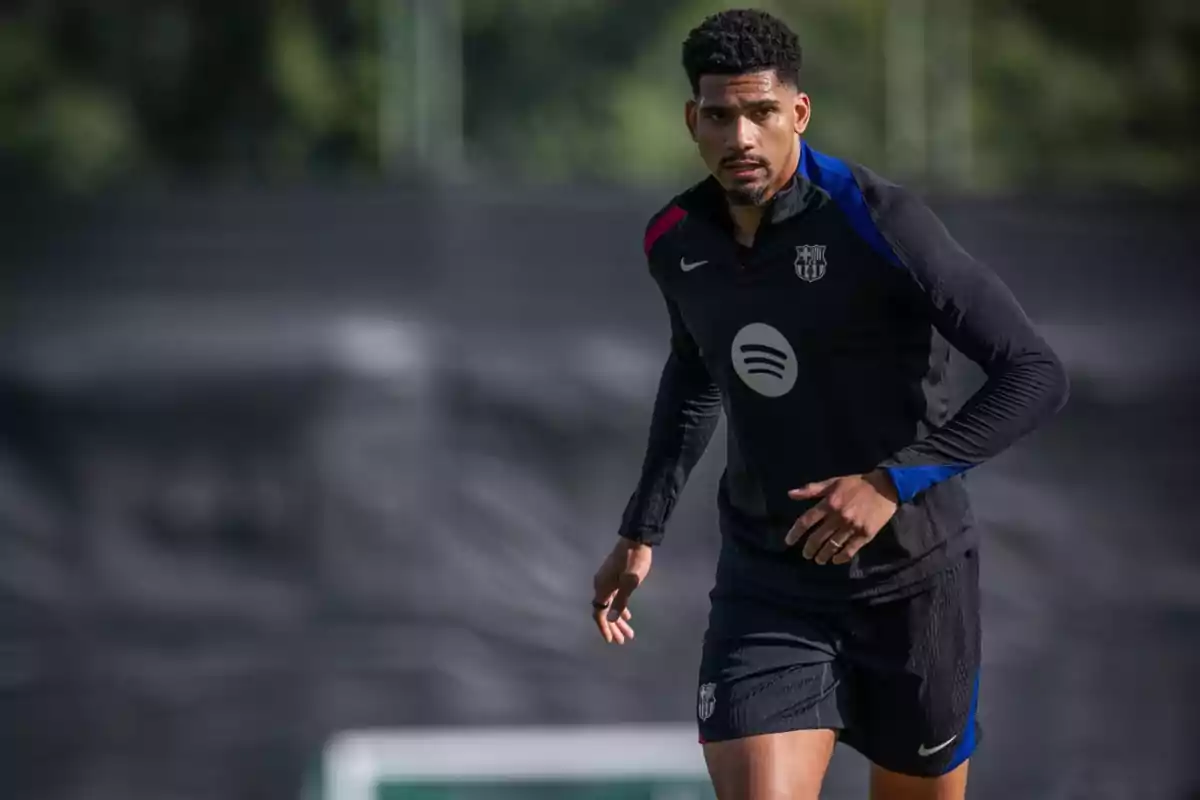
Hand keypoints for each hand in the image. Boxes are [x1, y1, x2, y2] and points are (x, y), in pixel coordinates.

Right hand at [591, 537, 651, 644]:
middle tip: (624, 640)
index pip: (599, 613)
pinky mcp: (613, 576)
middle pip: (605, 611)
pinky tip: (627, 614)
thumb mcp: (630, 583)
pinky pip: (613, 597)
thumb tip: (610, 619)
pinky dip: (619, 607)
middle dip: (614, 627)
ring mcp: (606, 580)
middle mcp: (600, 585)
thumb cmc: (634, 561)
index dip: (604, 628)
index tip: (611, 641)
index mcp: (602, 587)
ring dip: (618, 619)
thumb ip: (620, 602)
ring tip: (629, 632)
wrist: (635, 539)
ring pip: (610, 605)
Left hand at [784, 470, 899, 564]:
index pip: (806, 521)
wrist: (886, 487)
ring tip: (819, 560)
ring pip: (832, 546)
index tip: (789, 542)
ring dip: (823, 555)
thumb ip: (811, 489)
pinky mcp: (865, 535)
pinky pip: (850, 550)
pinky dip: (841, 557)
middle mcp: (838, 516)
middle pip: (817, 537)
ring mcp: (852, 527)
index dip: (795, 533)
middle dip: (809, 549)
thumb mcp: (833, 482)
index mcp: (829, 502)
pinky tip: (835, 560)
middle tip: (806, 554)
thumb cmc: (856, 484)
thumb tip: (790, 494)